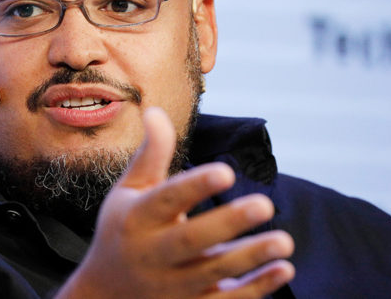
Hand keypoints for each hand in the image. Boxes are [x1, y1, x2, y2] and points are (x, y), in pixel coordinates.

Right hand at [56, 108, 294, 298]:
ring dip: (250, 258)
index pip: (166, 199)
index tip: (226, 171)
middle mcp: (152, 253)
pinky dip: (256, 289)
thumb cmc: (122, 230)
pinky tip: (284, 270)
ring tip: (284, 241)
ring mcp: (172, 285)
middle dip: (227, 224)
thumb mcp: (128, 192)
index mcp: (137, 218)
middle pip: (191, 240)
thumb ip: (150, 155)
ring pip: (213, 273)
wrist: (105, 293)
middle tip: (265, 204)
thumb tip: (156, 110)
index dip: (195, 186)